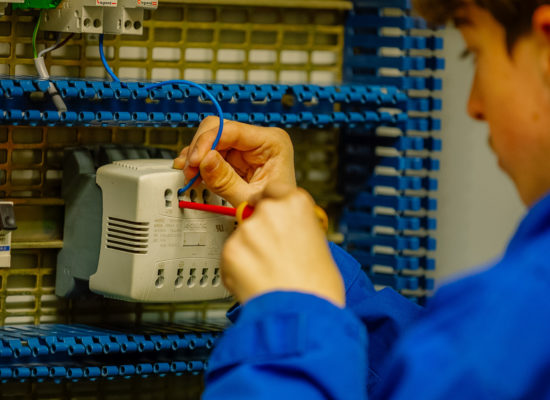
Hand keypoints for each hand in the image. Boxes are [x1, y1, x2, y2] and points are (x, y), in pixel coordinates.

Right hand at [173, 117, 295, 205]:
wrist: (282, 219)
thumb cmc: (277, 208)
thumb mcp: (250, 198)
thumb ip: (226, 181)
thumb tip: (206, 160)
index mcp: (272, 142)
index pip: (232, 130)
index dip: (207, 142)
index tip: (194, 161)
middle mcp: (259, 140)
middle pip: (217, 129)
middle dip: (200, 149)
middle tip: (190, 170)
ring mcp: (246, 148)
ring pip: (210, 140)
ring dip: (196, 157)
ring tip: (190, 174)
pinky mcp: (236, 158)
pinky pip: (211, 153)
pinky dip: (200, 163)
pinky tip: (193, 173)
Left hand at [221, 183, 344, 307]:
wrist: (303, 315)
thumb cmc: (317, 286)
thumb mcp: (319, 243)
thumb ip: (297, 227)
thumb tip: (286, 229)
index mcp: (296, 203)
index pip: (273, 190)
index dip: (271, 204)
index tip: (272, 216)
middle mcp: (270, 211)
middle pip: (255, 213)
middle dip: (259, 231)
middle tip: (273, 255)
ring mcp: (248, 230)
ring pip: (242, 236)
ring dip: (249, 252)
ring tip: (268, 274)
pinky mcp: (230, 250)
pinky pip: (231, 256)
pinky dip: (238, 268)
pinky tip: (256, 281)